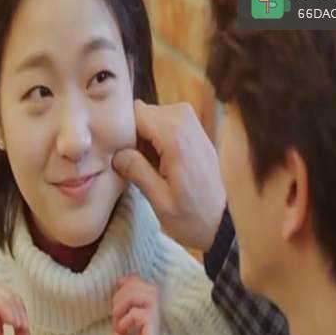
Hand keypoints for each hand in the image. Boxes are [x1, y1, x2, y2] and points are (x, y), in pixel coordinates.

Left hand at [92, 275, 159, 334]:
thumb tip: (120, 318)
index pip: (150, 297)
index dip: (135, 283)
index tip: (118, 284)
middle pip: (154, 292)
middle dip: (131, 288)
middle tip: (115, 306)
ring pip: (152, 300)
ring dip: (130, 300)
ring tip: (117, 317)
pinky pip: (147, 319)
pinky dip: (131, 316)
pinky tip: (120, 328)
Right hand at [113, 100, 225, 250]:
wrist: (220, 221)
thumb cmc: (191, 216)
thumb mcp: (159, 200)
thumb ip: (136, 170)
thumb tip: (115, 153)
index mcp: (175, 136)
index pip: (135, 113)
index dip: (124, 132)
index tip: (122, 156)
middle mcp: (185, 120)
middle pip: (142, 113)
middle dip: (134, 136)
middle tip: (136, 167)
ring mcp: (192, 121)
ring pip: (151, 116)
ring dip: (145, 140)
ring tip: (151, 168)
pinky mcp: (193, 128)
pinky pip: (163, 122)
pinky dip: (156, 139)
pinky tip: (161, 164)